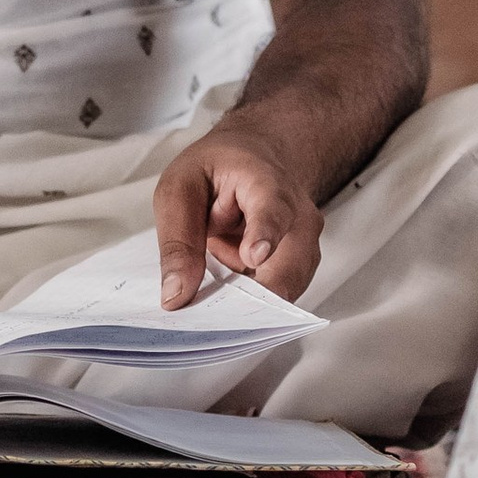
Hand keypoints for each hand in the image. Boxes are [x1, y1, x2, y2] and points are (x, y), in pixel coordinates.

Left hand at [152, 124, 323, 307]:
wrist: (256, 160)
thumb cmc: (217, 170)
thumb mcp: (180, 189)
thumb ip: (178, 241)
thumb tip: (176, 296)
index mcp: (267, 185)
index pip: (273, 210)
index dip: (265, 234)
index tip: (253, 256)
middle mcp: (297, 218)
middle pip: (290, 266)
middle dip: (256, 297)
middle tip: (217, 317)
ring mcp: (301, 248)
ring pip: (283, 291)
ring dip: (248, 305)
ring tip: (214, 306)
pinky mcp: (294, 272)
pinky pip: (275, 300)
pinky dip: (249, 307)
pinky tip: (226, 303)